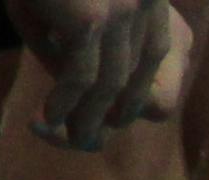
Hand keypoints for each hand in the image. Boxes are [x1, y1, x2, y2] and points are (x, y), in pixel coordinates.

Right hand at [14, 0, 189, 145]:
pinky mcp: (94, 21)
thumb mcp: (65, 6)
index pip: (161, 59)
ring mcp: (124, 15)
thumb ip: (76, 45)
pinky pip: (82, 78)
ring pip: (110, 87)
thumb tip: (78, 98)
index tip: (112, 114)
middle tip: (83, 137)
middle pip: (141, 82)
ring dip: (85, 117)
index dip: (138, 94)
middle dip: (111, 115)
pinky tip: (47, 116)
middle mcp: (147, 8)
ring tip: (64, 136)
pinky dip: (65, 102)